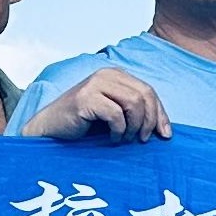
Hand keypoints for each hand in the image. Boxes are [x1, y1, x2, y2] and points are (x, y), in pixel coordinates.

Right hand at [24, 67, 169, 141]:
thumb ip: (135, 113)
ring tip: (124, 139)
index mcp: (115, 75)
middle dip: (149, 121)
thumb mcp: (114, 114)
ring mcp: (94, 84)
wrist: (50, 129)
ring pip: (133, 104)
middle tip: (142, 140)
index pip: (148, 91)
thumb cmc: (84, 125)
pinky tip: (111, 139)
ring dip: (133, 127)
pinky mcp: (85, 98)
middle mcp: (106, 74)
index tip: (165, 136)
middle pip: (144, 95)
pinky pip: (116, 115)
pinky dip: (118, 131)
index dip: (160, 114)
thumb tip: (165, 130)